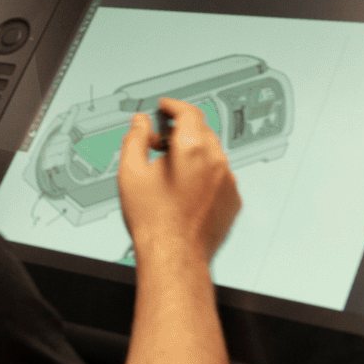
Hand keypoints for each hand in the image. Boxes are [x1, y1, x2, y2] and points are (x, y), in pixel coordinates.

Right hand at [118, 101, 240, 258]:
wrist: (174, 257)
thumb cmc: (154, 222)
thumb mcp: (130, 172)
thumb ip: (135, 138)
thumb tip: (140, 123)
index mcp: (192, 149)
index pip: (188, 112)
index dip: (174, 106)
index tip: (166, 106)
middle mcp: (216, 162)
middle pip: (202, 131)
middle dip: (181, 130)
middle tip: (160, 139)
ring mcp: (229, 182)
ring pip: (212, 155)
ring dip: (194, 153)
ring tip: (170, 169)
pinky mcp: (233, 201)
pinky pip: (220, 177)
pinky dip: (205, 174)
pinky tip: (185, 189)